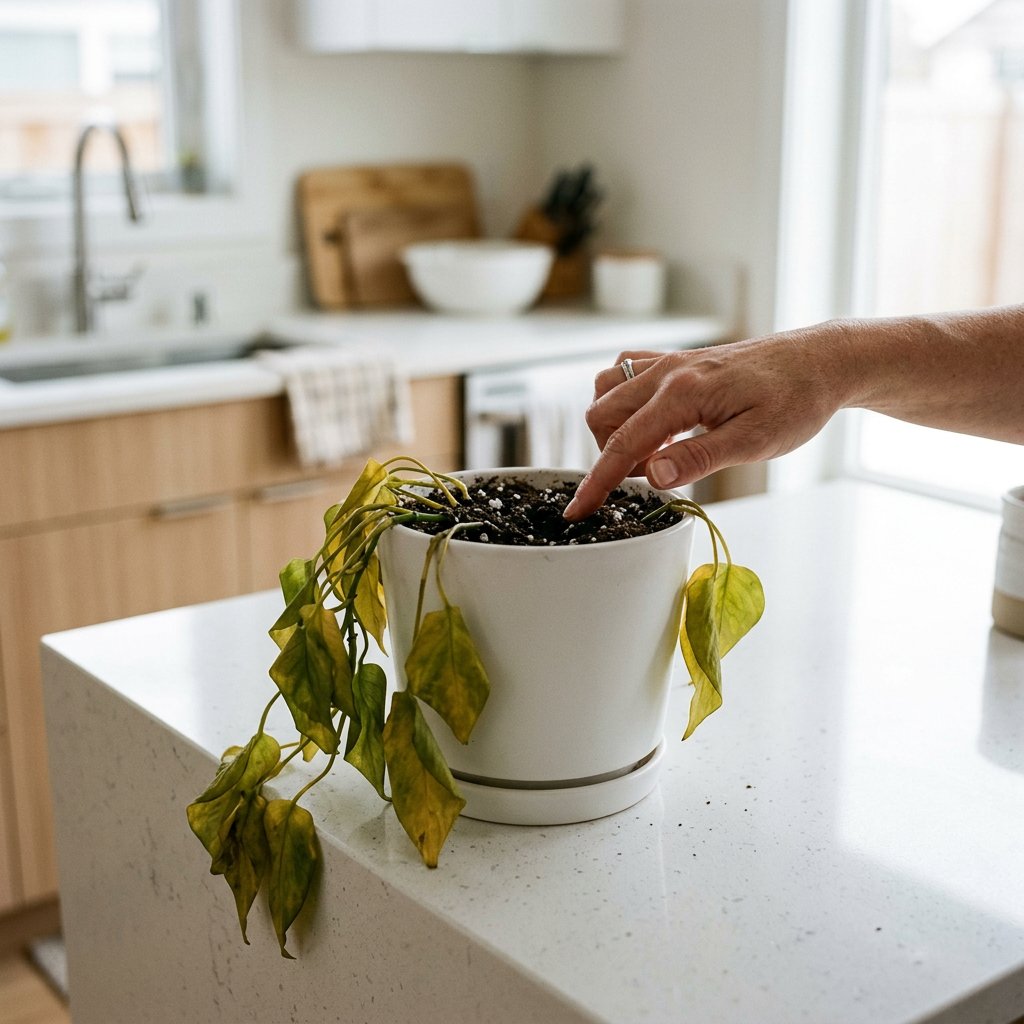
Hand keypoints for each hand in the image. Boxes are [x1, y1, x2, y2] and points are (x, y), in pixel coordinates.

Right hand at [564, 328, 845, 519]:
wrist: (820, 362)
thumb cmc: (796, 401)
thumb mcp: (755, 441)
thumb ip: (699, 458)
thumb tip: (653, 476)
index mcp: (683, 392)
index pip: (623, 444)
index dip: (596, 482)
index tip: (577, 511)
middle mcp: (667, 371)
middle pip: (601, 415)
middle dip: (610, 456)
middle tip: (655, 475)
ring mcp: (669, 361)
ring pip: (607, 391)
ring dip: (615, 427)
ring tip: (657, 451)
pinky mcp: (676, 360)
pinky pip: (626, 374)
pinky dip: (625, 403)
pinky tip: (657, 424)